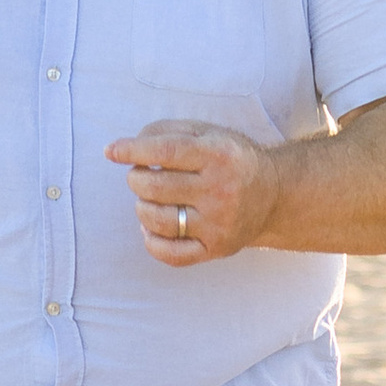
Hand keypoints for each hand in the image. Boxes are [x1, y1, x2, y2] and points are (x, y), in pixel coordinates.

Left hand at [109, 119, 283, 267]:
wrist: (275, 194)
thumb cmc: (230, 159)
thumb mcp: (207, 133)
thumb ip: (167, 131)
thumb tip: (126, 146)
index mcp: (218, 155)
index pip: (166, 152)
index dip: (132, 150)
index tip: (111, 151)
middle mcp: (220, 190)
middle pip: (156, 187)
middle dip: (136, 179)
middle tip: (140, 175)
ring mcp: (219, 223)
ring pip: (158, 220)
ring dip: (142, 207)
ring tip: (150, 199)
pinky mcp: (217, 248)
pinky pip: (171, 254)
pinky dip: (151, 241)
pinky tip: (152, 228)